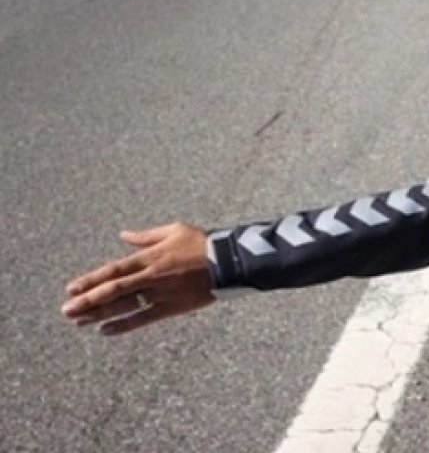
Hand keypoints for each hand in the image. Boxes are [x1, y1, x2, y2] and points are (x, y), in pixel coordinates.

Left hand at [62, 223, 214, 335]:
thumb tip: (123, 236)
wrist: (229, 262)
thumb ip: (146, 236)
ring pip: (124, 306)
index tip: (71, 289)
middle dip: (87, 300)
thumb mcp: (174, 231)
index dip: (91, 280)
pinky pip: (143, 318)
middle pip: (113, 290)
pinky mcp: (172, 307)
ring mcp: (160, 293)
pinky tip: (105, 330)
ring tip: (78, 322)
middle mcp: (151, 276)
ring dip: (99, 314)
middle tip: (66, 310)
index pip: (113, 270)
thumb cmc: (202, 243)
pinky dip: (123, 325)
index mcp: (150, 257)